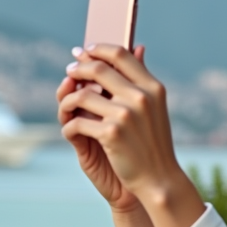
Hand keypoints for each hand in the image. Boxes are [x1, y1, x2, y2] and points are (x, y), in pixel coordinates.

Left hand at [59, 44, 204, 226]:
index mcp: (152, 87)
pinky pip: (77, 122)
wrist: (159, 180)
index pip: (121, 54)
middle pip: (98, 69)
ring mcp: (125, 115)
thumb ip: (142, 80)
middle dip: (78, 68)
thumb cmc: (154, 143)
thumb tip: (139, 47)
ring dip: (68, 101)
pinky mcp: (111, 134)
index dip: (98, 49)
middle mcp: (140, 97)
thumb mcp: (155, 108)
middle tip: (70, 71)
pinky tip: (70, 130)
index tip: (85, 50)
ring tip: (66, 106)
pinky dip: (69, 127)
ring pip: (81, 96)